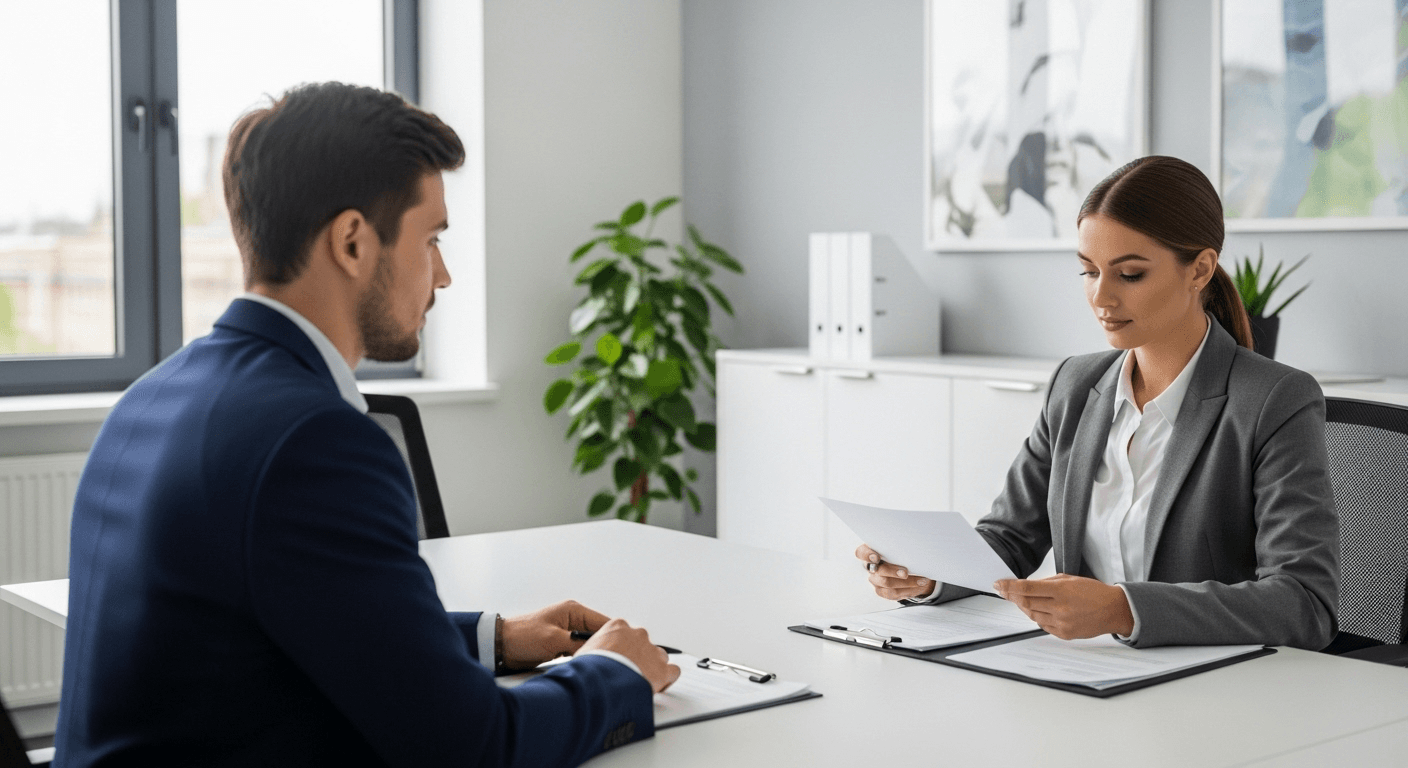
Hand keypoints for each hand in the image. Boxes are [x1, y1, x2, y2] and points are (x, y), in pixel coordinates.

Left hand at [500, 599, 607, 669]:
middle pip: (600, 634)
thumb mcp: (553, 639)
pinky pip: (580, 651)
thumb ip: (577, 643)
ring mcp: (568, 633)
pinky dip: (583, 659)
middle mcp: (574, 620)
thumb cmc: (522, 636)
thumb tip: (598, 649)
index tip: (622, 652)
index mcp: (574, 611)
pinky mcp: (562, 645)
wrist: (500, 646)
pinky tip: (585, 667)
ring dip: (592, 654)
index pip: (604, 622)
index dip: (614, 637)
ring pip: (590, 645)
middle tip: (610, 663)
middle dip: (604, 647)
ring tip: (598, 667)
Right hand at [578, 617, 680, 692]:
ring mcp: (651, 651)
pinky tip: (658, 687)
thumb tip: (585, 663)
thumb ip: (591, 653)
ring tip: (641, 682)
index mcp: (617, 627)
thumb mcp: (583, 654)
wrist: (601, 682)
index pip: (624, 633)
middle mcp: (637, 635)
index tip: (618, 659)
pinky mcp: (662, 669)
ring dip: (652, 667)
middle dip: (637, 657)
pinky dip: (667, 680)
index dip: (622, 649)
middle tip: (628, 673)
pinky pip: (672, 672)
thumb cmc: (589, 669)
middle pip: (642, 644)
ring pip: (658, 657)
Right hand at [855, 544, 934, 600]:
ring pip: (887, 584)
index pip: (861, 553)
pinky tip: (919, 586)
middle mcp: (870, 567)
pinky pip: (894, 593)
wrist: (907, 568)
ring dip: (907, 583)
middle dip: (893, 572)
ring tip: (922, 580)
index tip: (876, 557)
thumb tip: (912, 546)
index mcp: (870, 552)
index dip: (867, 555)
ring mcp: (875, 580)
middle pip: (878, 571)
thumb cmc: (900, 552)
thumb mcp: (898, 546)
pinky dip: (909, 590)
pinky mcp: (882, 591)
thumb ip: (899, 546)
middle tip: (906, 572)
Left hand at [993, 574, 1134, 639]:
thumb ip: (1046, 583)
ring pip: (1032, 615)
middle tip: (1004, 591)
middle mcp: (1060, 608)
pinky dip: (1037, 617)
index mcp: (1061, 591)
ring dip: (1024, 607)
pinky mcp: (1064, 634)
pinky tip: (1041, 610)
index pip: (1027, 589)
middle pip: (1025, 603)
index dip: (1009, 587)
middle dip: (1011, 597)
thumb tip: (1025, 586)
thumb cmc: (1093, 592)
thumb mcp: (1070, 579)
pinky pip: (1042, 625)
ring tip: (1023, 599)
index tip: (998, 584)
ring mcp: (1062, 623)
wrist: (1113, 610)